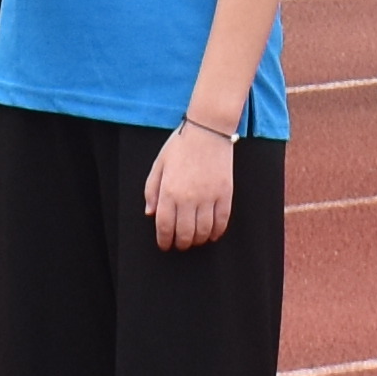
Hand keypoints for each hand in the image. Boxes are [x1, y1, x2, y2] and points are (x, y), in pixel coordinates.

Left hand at [145, 119, 237, 249]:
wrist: (207, 130)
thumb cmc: (181, 145)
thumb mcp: (159, 165)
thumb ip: (151, 190)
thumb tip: (150, 213)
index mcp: (169, 191)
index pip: (165, 227)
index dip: (164, 240)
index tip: (165, 245)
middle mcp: (188, 198)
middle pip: (185, 234)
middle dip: (181, 244)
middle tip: (180, 244)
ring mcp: (208, 197)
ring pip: (203, 231)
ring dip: (198, 240)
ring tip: (195, 240)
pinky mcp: (225, 194)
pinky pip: (221, 221)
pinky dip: (216, 232)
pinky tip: (212, 234)